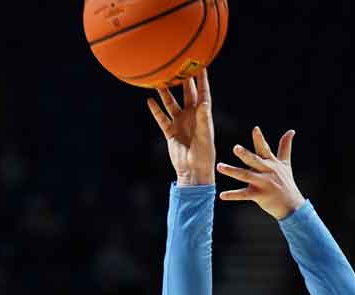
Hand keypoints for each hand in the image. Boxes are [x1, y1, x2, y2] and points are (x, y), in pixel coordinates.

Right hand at [147, 68, 214, 185]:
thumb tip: (203, 102)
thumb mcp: (205, 135)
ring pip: (171, 103)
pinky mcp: (170, 132)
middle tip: (178, 64)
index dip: (202, 79)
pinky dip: (155, 110)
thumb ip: (203, 118)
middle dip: (183, 80)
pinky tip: (149, 101)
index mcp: (203, 114)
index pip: (203, 92)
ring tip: (159, 80)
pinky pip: (162, 118)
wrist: (193, 171)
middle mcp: (191, 116)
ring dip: (165, 93)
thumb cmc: (204, 154)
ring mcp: (180, 123)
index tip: (201, 63)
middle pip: (186, 93)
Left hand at [216, 126, 305, 219]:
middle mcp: (267, 171)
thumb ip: (285, 146)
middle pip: (254, 160)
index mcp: (271, 162)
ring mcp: (263, 184)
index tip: (255, 129)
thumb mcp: (286, 164)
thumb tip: (291, 130)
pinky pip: (243, 195)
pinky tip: (222, 195)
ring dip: (231, 171)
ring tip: (219, 166)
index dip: (260, 139)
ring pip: (245, 175)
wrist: (291, 205)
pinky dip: (232, 195)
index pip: (264, 149)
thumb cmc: (286, 183)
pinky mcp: (259, 195)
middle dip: (245, 154)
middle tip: (235, 147)